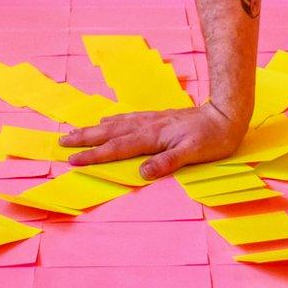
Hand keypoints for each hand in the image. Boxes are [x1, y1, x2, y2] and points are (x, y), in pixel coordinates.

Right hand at [61, 100, 247, 180]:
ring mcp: (151, 120)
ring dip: (94, 129)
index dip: (94, 155)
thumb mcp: (193, 153)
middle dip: (85, 138)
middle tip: (61, 141)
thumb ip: (167, 162)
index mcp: (152, 136)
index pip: (117, 148)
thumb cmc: (211, 139)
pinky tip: (106, 121)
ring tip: (75, 131)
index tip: (72, 159)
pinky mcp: (157, 118)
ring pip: (116, 124)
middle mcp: (148, 126)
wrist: (226, 115)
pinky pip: (126, 119)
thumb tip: (142, 172)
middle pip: (110, 132)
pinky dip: (112, 121)